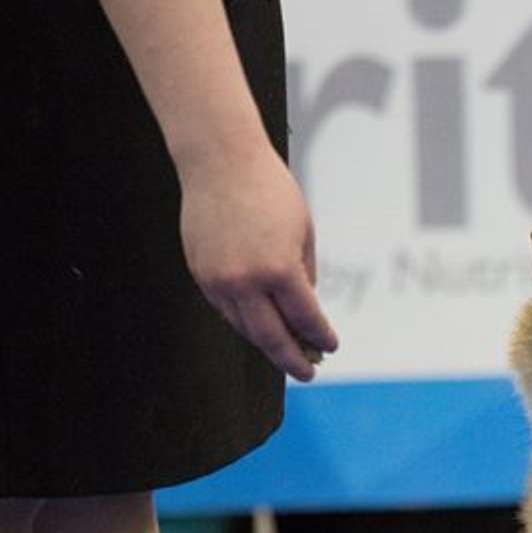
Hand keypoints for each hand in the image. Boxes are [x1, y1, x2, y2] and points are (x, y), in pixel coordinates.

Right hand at [178, 142, 338, 381]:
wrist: (219, 159)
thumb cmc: (269, 191)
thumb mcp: (303, 234)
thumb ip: (305, 276)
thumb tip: (304, 312)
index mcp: (279, 270)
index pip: (305, 320)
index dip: (321, 337)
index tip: (330, 346)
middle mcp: (246, 281)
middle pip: (272, 338)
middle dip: (293, 360)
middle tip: (308, 372)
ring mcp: (219, 280)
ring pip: (246, 329)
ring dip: (268, 344)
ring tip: (286, 353)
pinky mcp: (201, 274)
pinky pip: (226, 311)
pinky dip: (245, 323)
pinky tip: (260, 326)